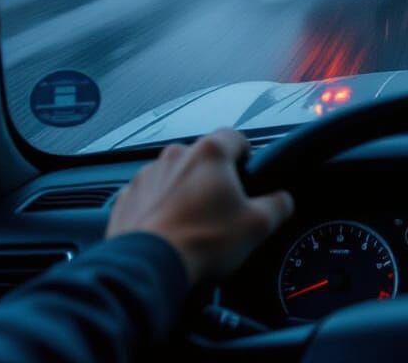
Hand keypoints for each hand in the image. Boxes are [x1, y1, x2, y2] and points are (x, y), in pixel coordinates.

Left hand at [106, 128, 293, 284]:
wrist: (146, 270)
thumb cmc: (204, 242)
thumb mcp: (257, 226)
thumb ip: (278, 205)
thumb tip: (283, 201)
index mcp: (210, 153)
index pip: (236, 137)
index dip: (246, 156)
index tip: (247, 178)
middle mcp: (176, 155)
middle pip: (204, 158)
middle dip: (213, 178)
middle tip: (221, 209)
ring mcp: (146, 176)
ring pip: (174, 176)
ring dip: (184, 191)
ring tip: (191, 225)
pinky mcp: (124, 199)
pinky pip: (149, 197)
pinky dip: (158, 208)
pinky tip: (166, 233)